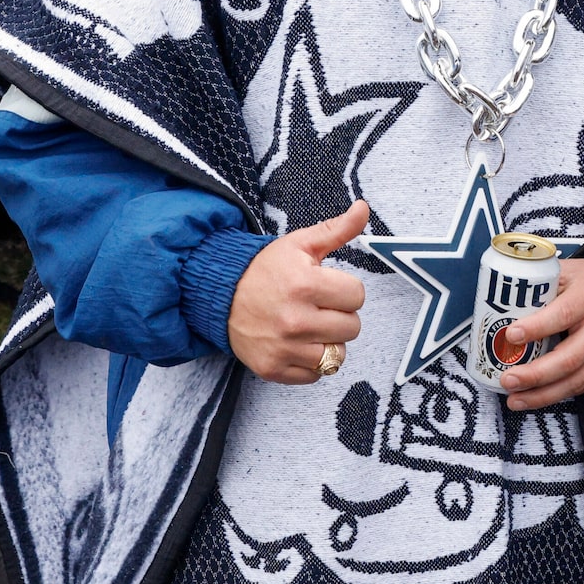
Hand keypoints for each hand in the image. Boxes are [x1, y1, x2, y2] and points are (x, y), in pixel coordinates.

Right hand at [227, 202, 368, 384]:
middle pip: (352, 327)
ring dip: (329, 340)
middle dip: (340, 315)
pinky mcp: (273, 368)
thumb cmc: (265, 269)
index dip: (345, 290)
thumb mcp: (300, 244)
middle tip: (318, 306)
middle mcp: (294, 320)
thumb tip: (363, 208)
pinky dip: (312, 362)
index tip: (327, 287)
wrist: (219, 295)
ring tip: (310, 325)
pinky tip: (298, 343)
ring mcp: (283, 347)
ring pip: (337, 354)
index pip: (357, 296)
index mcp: (304, 285)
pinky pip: (316, 375)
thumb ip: (337, 229)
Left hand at [497, 257, 583, 410]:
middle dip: (535, 375)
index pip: (563, 315)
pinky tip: (537, 397)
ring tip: (515, 400)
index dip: (536, 328)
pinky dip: (559, 393)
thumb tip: (500, 308)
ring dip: (543, 395)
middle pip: (570, 358)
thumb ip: (540, 287)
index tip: (510, 336)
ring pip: (577, 380)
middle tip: (507, 381)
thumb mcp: (568, 272)